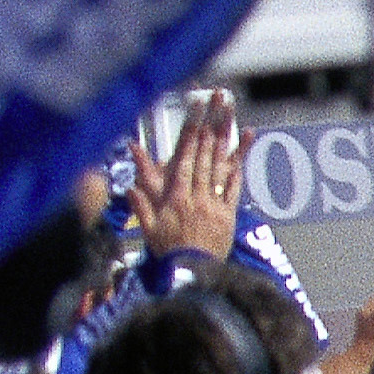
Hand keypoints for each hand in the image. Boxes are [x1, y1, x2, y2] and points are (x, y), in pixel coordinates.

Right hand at [130, 92, 248, 261]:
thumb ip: (140, 200)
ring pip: (221, 165)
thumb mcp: (147, 226)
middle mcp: (196, 195)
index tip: (196, 106)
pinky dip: (239, 166)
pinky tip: (245, 146)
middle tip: (218, 98)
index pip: (185, 155)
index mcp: (175, 195)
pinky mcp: (227, 215)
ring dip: (227, 138)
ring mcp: (214, 204)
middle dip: (211, 122)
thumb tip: (129, 180)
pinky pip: (234, 187)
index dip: (192, 128)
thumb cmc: (166, 252)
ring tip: (232, 114)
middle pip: (205, 153)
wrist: (191, 275)